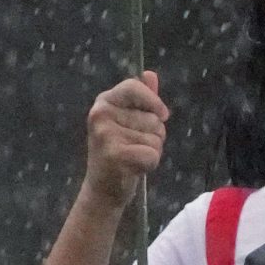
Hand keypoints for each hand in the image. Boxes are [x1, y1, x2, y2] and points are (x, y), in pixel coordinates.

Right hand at [82, 71, 167, 207]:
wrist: (102, 190)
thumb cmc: (119, 152)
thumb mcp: (128, 121)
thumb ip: (140, 98)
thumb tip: (150, 74)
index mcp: (104, 101)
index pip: (134, 87)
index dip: (154, 101)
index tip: (163, 115)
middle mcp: (101, 114)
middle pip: (153, 118)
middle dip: (154, 134)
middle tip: (133, 146)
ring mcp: (106, 134)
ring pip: (156, 138)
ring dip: (152, 150)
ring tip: (132, 157)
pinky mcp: (114, 155)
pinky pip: (152, 154)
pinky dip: (150, 164)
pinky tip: (134, 168)